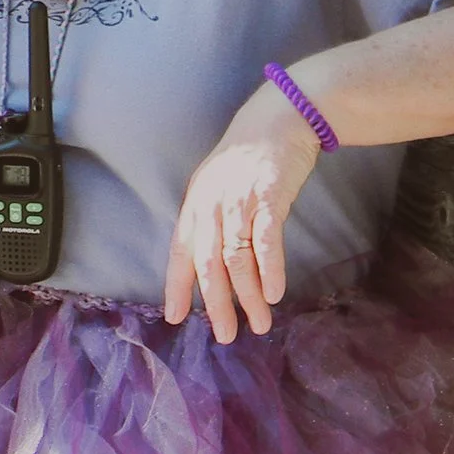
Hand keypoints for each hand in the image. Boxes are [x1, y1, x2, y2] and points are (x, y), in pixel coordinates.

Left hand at [163, 90, 320, 342]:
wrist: (277, 119)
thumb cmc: (246, 159)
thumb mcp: (216, 187)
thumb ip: (210, 221)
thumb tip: (207, 265)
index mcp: (195, 204)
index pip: (180, 251)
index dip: (177, 286)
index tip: (175, 318)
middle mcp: (211, 204)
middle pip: (208, 263)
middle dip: (216, 304)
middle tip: (226, 335)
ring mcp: (239, 200)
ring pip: (237, 258)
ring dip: (248, 296)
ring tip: (259, 324)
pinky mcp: (269, 196)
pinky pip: (266, 239)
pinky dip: (269, 269)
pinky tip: (274, 293)